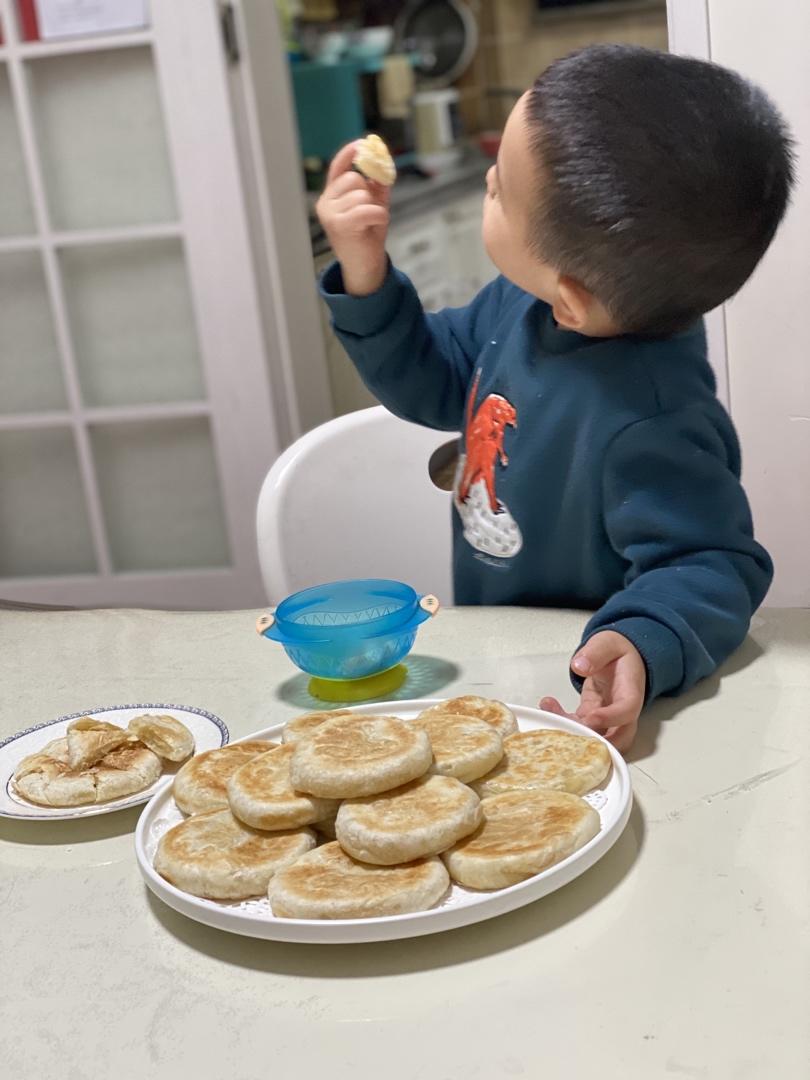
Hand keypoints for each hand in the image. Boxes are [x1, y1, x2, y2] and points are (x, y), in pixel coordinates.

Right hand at [316, 141, 389, 295]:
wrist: (364, 266)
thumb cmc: (368, 235)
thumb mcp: (374, 205)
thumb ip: (377, 185)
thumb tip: (384, 163)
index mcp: (332, 195)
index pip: (337, 167)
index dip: (349, 153)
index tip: (363, 143)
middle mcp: (326, 202)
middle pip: (354, 178)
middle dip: (370, 192)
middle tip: (371, 212)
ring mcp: (329, 213)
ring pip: (362, 193)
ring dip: (375, 207)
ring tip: (371, 223)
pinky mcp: (338, 225)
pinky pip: (368, 209)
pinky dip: (379, 216)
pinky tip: (375, 226)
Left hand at [540, 631, 645, 752]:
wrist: (619, 659)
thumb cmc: (618, 653)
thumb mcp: (608, 644)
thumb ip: (595, 653)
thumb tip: (580, 666)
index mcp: (631, 692)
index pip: (626, 711)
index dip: (610, 718)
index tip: (591, 717)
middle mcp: (623, 711)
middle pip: (615, 737)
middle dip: (591, 738)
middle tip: (566, 727)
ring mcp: (608, 718)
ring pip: (595, 736)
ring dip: (571, 731)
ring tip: (550, 711)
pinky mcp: (592, 718)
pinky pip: (579, 726)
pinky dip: (563, 721)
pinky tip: (548, 706)